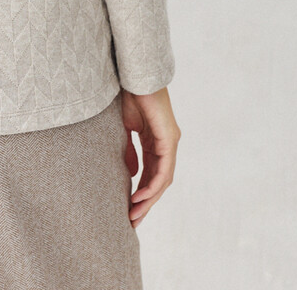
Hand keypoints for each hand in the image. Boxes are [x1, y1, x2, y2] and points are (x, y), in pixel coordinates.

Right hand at [120, 85, 179, 226]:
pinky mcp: (170, 139)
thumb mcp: (126, 129)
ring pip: (163, 180)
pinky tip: (140, 196)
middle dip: (145, 202)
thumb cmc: (129, 95)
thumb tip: (130, 173)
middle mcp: (167, 144)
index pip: (150, 174)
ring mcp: (170, 142)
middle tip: (132, 221)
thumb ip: (129, 150)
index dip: (140, 192)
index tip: (127, 208)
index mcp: (156, 141)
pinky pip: (164, 170)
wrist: (134, 75)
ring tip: (134, 215)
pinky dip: (152, 186)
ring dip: (148, 199)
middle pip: (158, 181)